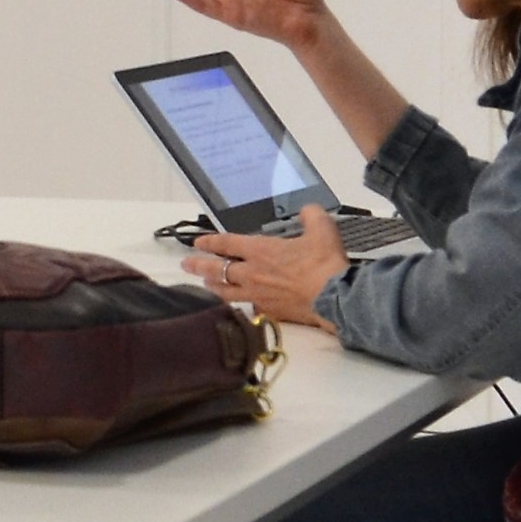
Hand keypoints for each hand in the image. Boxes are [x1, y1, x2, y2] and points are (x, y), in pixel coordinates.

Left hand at [180, 208, 346, 329]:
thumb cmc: (324, 263)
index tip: (198, 243)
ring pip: (225, 291)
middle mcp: (252, 273)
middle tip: (187, 264)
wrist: (334, 297)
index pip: (226, 243)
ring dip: (213, 286)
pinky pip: (245, 308)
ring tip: (205, 284)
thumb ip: (311, 215)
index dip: (210, 242)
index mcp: (260, 250)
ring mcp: (257, 295)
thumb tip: (308, 209)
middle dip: (199, 266)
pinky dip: (237, 306)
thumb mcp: (322, 229)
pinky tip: (236, 306)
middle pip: (217, 269)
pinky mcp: (268, 312)